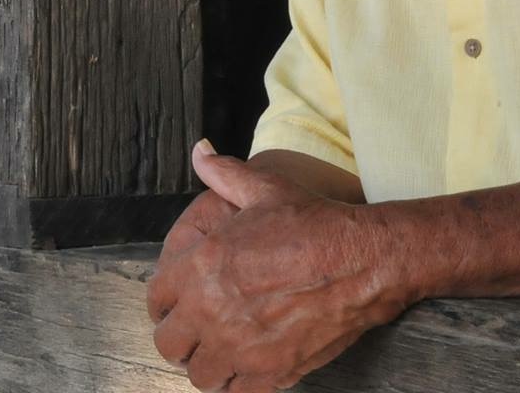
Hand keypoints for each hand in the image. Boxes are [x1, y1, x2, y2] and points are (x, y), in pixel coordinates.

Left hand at [146, 141, 408, 390]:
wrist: (363, 260)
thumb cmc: (313, 222)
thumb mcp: (264, 187)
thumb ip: (223, 174)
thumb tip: (200, 151)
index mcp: (201, 267)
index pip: (156, 299)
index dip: (165, 300)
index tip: (178, 302)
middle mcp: (212, 311)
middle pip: (169, 344)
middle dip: (179, 336)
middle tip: (196, 329)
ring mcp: (241, 347)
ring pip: (199, 375)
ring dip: (205, 363)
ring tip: (220, 350)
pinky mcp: (272, 372)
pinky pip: (236, 392)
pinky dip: (236, 383)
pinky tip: (246, 366)